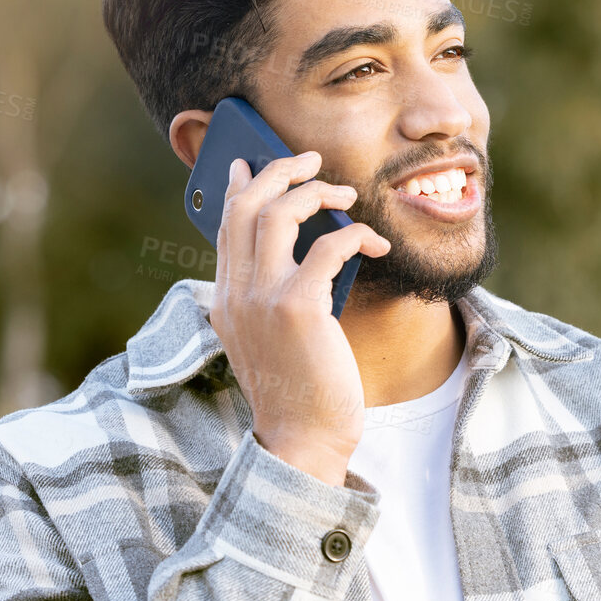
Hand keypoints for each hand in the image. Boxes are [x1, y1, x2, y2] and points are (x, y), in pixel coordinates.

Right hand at [208, 150, 392, 484]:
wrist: (301, 441)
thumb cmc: (299, 394)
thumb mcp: (272, 342)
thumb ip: (273, 301)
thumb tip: (304, 263)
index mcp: (226, 301)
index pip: (224, 227)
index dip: (237, 187)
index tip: (247, 162)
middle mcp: (236, 293)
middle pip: (246, 206)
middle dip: (278, 171)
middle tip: (309, 159)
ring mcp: (263, 298)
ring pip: (280, 213)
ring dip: (317, 192)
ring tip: (346, 192)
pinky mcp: (300, 308)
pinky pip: (328, 246)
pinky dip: (356, 234)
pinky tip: (376, 244)